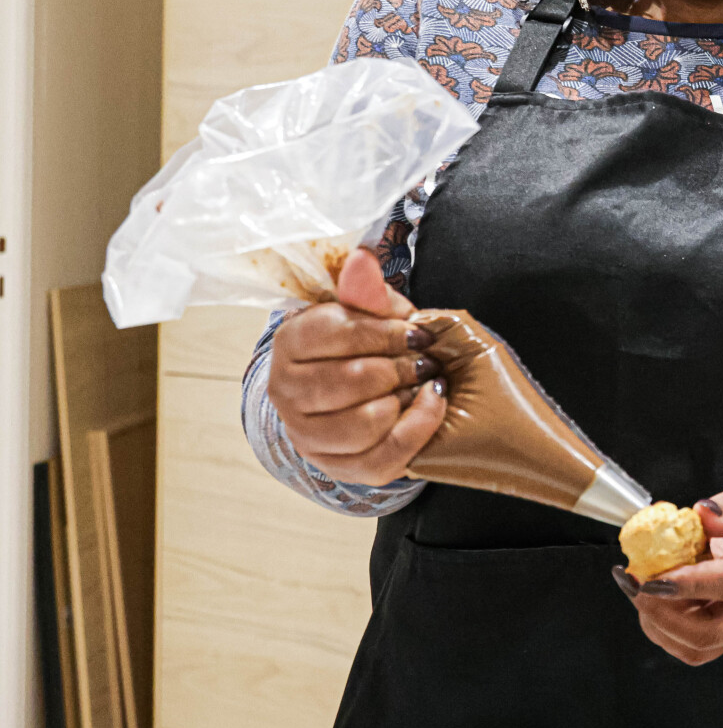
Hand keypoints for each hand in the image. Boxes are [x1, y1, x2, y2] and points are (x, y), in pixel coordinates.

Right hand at [266, 246, 443, 484]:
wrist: (367, 393)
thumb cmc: (371, 345)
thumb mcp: (373, 313)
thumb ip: (369, 291)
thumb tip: (363, 260)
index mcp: (290, 342)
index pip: (338, 333)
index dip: (387, 332)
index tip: (417, 331)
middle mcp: (285, 391)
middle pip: (352, 379)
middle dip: (401, 367)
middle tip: (424, 360)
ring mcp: (306, 434)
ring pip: (364, 422)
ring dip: (406, 399)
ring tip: (422, 383)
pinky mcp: (337, 467)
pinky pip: (383, 457)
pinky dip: (418, 428)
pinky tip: (431, 404)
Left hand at [620, 448, 722, 665]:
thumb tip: (702, 516)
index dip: (687, 585)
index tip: (650, 578)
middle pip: (708, 635)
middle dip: (662, 616)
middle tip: (635, 584)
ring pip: (696, 645)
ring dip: (659, 623)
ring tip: (640, 585)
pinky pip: (692, 637)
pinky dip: (664, 621)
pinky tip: (654, 588)